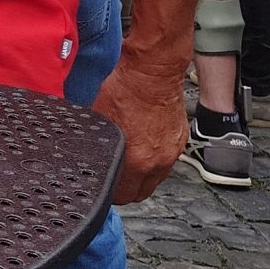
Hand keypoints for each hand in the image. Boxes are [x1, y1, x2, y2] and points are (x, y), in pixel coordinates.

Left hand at [90, 56, 188, 203]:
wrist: (152, 73)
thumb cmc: (125, 90)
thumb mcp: (100, 121)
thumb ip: (98, 146)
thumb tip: (88, 158)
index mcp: (138, 160)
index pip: (124, 195)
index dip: (111, 195)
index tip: (104, 189)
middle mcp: (159, 161)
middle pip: (142, 193)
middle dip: (127, 191)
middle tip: (114, 182)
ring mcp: (172, 152)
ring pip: (156, 179)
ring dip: (142, 177)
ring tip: (128, 164)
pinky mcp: (180, 141)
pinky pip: (166, 161)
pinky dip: (154, 160)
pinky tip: (143, 147)